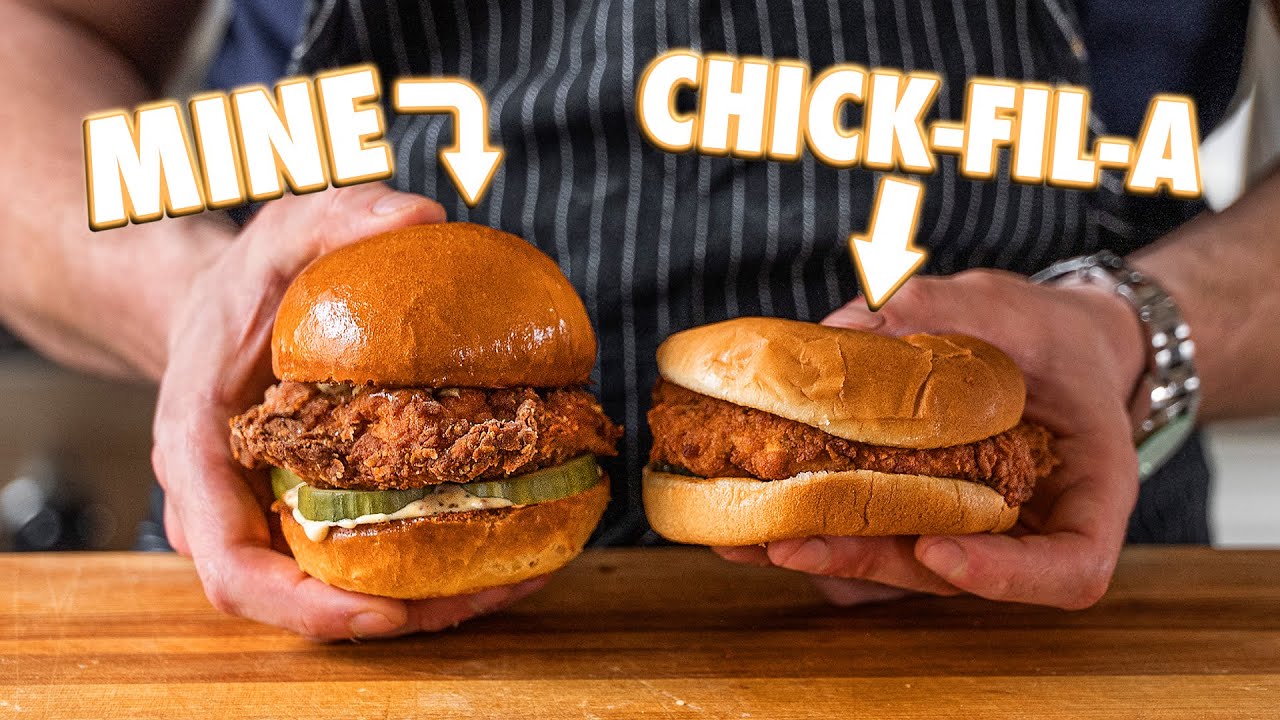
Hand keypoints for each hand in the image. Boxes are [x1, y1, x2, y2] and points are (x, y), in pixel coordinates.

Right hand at [151, 184, 545, 638]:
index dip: (308, 607)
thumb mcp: (278, 235)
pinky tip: (506, 546)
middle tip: (495, 589)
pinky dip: (429, 567)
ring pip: (340, 593)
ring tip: (522, 576)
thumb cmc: (240, 284)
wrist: (213, 312)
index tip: (386, 609)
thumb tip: (421, 214)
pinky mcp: (310, 518)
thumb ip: (337, 217)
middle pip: (302, 601)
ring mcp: (268, 521)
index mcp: (199, 461)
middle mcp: (230, 510)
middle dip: (396, 615)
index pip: (235, 569)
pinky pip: (362, 560)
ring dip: (429, 601)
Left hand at [715, 269, 1146, 609]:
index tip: (936, 550)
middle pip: (954, 574)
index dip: (1002, 576)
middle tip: (789, 547)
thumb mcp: (1008, 307)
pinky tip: (749, 507)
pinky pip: (874, 533)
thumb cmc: (1045, 331)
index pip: (1069, 570)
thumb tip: (846, 328)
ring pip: (900, 565)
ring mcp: (970, 532)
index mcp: (1089, 495)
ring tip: (743, 537)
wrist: (1042, 345)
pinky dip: (816, 524)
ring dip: (822, 554)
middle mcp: (1029, 531)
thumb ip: (942, 313)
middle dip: (867, 561)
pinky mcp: (919, 518)